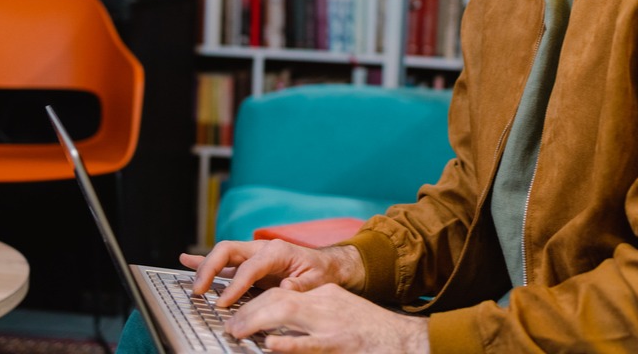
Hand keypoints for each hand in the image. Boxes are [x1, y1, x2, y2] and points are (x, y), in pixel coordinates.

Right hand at [179, 239, 363, 306]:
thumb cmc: (320, 273)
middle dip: (210, 269)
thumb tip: (286, 287)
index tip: (222, 302)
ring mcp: (252, 254)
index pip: (249, 267)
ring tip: (191, 283)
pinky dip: (203, 261)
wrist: (326, 265)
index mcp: (276, 251)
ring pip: (222, 254)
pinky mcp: (247, 263)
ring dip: (204, 267)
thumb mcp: (316, 281)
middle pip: (227, 251)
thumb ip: (300, 285)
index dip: (234, 285)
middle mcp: (261, 248)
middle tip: (199, 291)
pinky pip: (223, 260)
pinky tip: (185, 261)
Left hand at [226, 283, 428, 353]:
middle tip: (229, 327)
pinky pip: (309, 343)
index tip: (235, 314)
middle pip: (278, 299)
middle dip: (249, 311)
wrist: (408, 341)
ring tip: (236, 333)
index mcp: (325, 296)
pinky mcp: (340, 343)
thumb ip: (312, 317)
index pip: (281, 292)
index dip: (254, 302)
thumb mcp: (340, 316)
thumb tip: (278, 331)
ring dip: (256, 322)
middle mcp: (326, 304)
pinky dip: (288, 343)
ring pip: (287, 313)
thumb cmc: (372, 333)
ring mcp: (332, 323)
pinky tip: (270, 346)